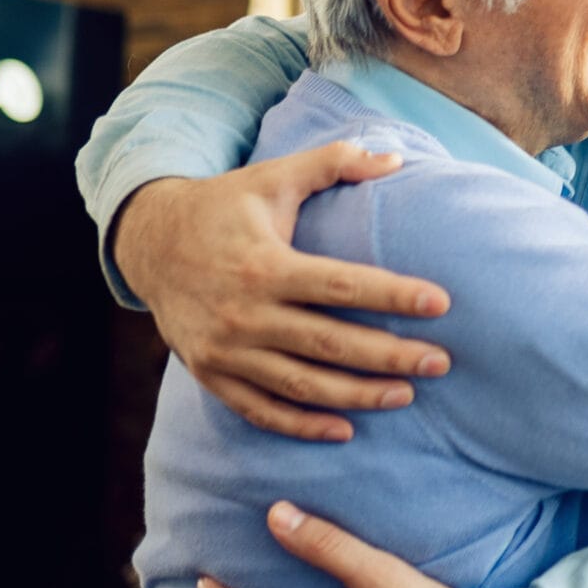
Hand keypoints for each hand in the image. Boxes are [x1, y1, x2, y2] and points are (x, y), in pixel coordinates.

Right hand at [113, 142, 454, 441]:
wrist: (146, 242)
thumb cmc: (223, 207)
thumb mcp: (274, 176)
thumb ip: (334, 162)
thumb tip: (396, 158)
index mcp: (264, 265)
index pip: (341, 285)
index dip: (393, 295)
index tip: (441, 303)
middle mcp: (244, 313)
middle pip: (329, 343)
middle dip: (389, 356)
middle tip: (440, 362)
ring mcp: (225, 350)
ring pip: (300, 384)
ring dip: (356, 395)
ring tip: (406, 395)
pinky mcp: (210, 374)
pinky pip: (260, 409)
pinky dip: (301, 425)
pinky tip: (345, 429)